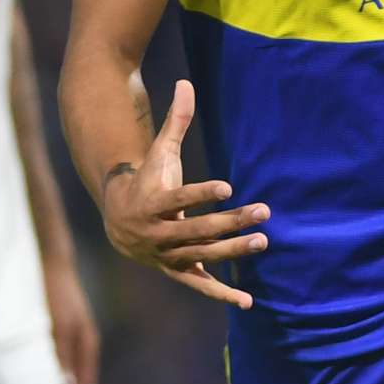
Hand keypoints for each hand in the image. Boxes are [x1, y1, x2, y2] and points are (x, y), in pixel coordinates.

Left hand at [43, 252, 100, 383]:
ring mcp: (67, 337)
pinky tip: (19, 369)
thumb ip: (61, 357)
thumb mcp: (57, 327)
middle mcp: (79, 345)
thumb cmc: (54, 293)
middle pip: (71, 381)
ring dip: (44, 382)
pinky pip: (48, 358)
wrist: (47, 260)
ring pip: (58, 370)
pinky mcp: (53, 330)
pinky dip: (37, 368)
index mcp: (87, 346)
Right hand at [98, 81, 268, 307]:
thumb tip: (186, 83)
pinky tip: (247, 301)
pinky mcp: (178, 270)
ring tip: (263, 241)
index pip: (179, 199)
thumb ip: (176, 122)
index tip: (228, 186)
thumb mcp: (160, 153)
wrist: (120, 222)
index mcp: (153, 202)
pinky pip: (200, 284)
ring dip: (233, 251)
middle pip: (198, 230)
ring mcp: (168, 255)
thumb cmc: (148, 181)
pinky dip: (222, 293)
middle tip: (263, 211)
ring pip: (203, 256)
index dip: (202, 193)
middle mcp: (159, 233)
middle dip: (231, 222)